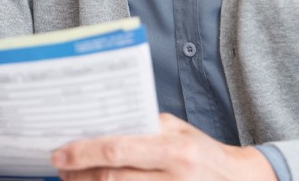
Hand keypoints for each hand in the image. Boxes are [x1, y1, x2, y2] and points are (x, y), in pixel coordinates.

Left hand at [51, 114, 276, 180]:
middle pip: (112, 178)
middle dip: (79, 173)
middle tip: (59, 167)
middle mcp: (173, 177)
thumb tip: (103, 124)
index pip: (118, 150)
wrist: (239, 180)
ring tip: (71, 179)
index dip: (83, 152)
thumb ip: (144, 126)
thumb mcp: (179, 131)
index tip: (59, 154)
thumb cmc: (203, 152)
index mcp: (174, 150)